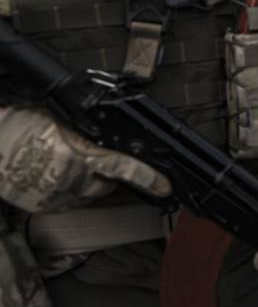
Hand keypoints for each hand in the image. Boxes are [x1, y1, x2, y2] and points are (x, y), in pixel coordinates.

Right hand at [0, 107, 170, 212]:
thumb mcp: (60, 121)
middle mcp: (71, 177)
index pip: (124, 167)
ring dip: (82, 181)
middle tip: (79, 154)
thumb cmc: (19, 128)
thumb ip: (89, 133)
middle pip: (105, 183)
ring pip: (87, 192)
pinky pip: (66, 200)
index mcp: (79, 152)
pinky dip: (62, 189)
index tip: (165, 188)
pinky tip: (46, 173)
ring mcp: (57, 195)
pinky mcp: (45, 207)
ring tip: (58, 161)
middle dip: (101, 172)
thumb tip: (114, 137)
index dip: (148, 178)